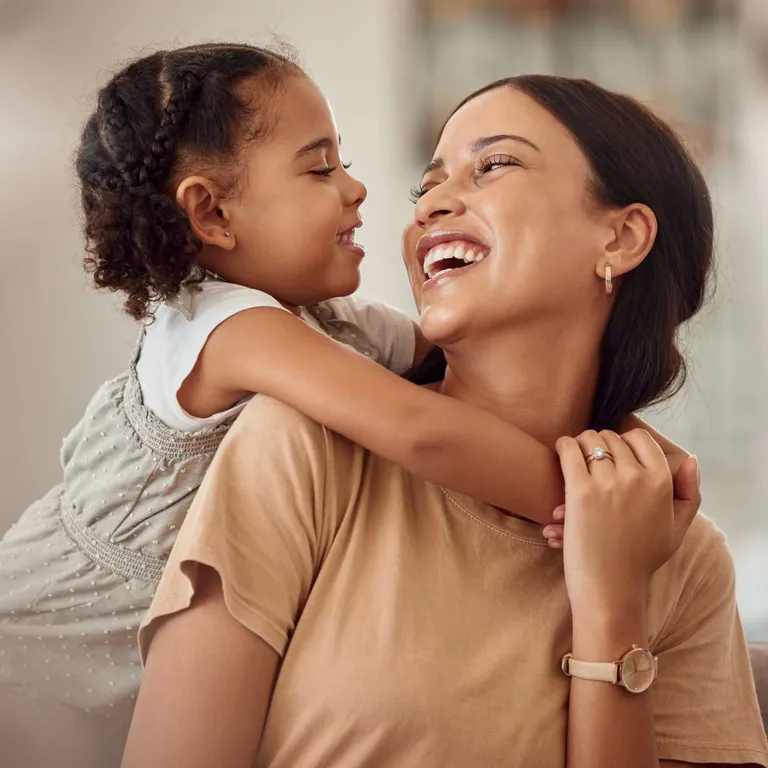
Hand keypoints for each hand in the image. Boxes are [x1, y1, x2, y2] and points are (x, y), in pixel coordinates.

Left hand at [541, 430, 694, 548]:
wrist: (611, 587)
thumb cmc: (641, 559)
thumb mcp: (677, 528)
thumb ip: (689, 492)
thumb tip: (690, 458)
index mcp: (662, 482)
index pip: (640, 438)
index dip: (625, 442)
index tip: (615, 454)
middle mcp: (637, 477)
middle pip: (611, 438)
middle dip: (600, 445)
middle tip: (591, 459)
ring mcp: (608, 483)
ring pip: (589, 440)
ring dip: (580, 444)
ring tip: (575, 457)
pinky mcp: (580, 491)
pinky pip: (569, 450)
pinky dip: (564, 447)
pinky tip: (563, 454)